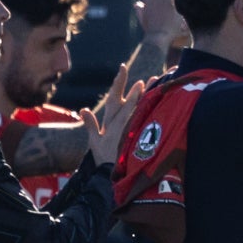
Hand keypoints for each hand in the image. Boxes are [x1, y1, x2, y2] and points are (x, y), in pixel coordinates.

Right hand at [81, 48, 147, 167]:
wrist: (107, 175)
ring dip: (146, 97)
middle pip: (129, 101)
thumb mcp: (95, 141)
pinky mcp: (134, 138)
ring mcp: (127, 130)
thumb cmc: (104, 159)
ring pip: (138, 110)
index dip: (119, 81)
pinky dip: (151, 112)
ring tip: (154, 85)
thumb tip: (84, 109)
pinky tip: (159, 104)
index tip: (123, 67)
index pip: (114, 96)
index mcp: (110, 120)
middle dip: (137, 89)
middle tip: (147, 78)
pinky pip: (144, 122)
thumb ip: (91, 124)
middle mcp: (119, 122)